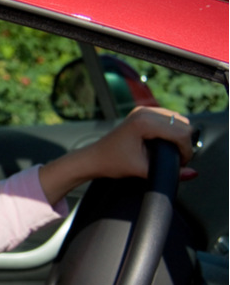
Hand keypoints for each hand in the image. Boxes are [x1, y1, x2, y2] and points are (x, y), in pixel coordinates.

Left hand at [39, 106, 194, 204]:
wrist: (93, 158)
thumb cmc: (112, 163)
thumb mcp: (142, 170)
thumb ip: (168, 172)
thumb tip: (192, 174)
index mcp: (144, 122)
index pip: (180, 132)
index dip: (185, 150)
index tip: (181, 163)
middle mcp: (145, 112)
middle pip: (182, 123)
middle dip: (183, 142)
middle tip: (177, 160)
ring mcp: (143, 110)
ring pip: (177, 119)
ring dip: (179, 135)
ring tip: (172, 152)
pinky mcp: (142, 113)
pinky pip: (167, 117)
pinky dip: (171, 129)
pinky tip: (166, 143)